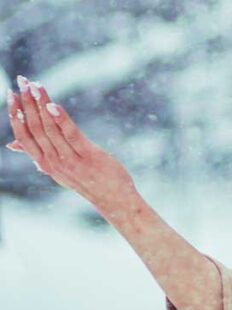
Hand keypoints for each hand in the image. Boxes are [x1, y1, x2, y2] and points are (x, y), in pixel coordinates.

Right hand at [6, 75, 137, 213]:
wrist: (115, 201)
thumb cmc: (87, 182)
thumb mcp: (58, 171)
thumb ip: (37, 155)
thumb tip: (12, 145)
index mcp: (44, 163)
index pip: (23, 135)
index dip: (16, 114)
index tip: (11, 94)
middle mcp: (54, 162)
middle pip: (35, 128)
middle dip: (27, 103)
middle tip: (22, 81)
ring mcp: (71, 160)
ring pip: (50, 128)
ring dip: (42, 104)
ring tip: (35, 86)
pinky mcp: (89, 156)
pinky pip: (72, 135)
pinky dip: (62, 119)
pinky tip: (54, 104)